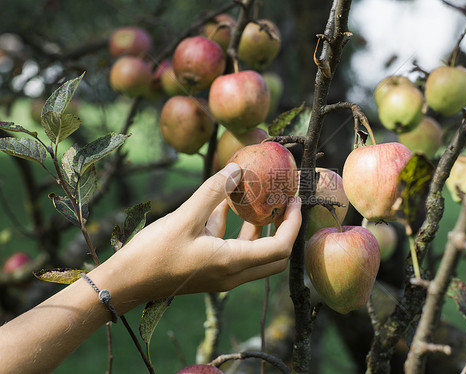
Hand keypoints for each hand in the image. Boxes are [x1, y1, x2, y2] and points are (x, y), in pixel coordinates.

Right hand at [91, 163, 301, 309]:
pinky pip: (234, 251)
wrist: (125, 283)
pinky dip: (237, 231)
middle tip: (285, 204)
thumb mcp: (184, 217)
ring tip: (262, 201)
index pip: (280, 247)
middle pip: (276, 257)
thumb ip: (212, 192)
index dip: (292, 223)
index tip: (294, 200)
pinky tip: (227, 205)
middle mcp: (232, 274)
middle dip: (285, 230)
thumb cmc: (153, 253)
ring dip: (262, 230)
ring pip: (256, 255)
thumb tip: (236, 169)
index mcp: (231, 263)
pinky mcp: (209, 270)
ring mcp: (221, 275)